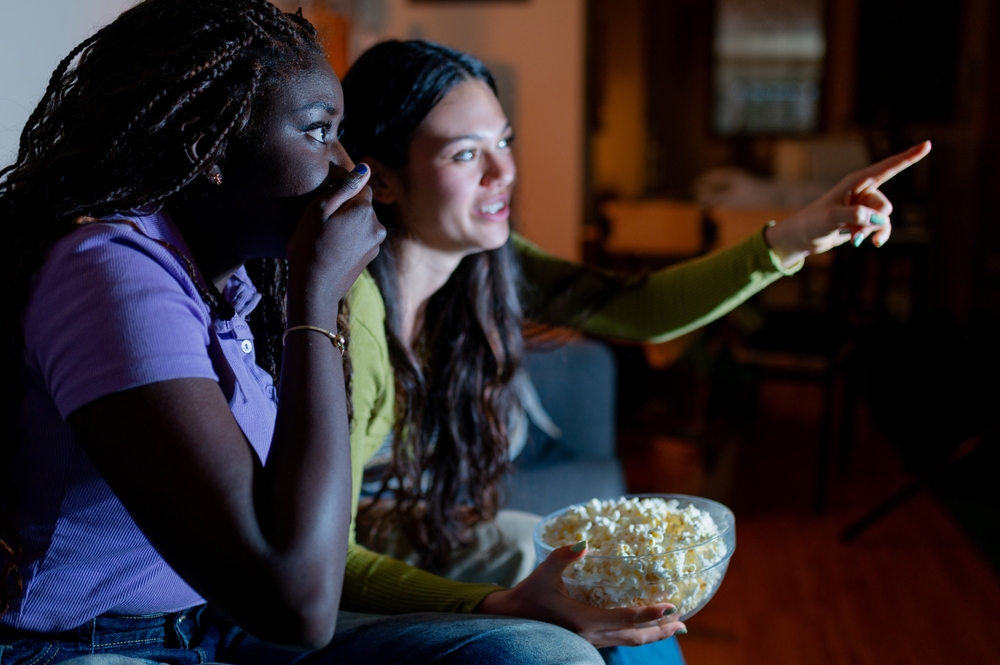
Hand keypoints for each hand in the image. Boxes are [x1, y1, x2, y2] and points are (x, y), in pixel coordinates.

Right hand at [286, 163, 385, 322]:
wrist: (314, 288)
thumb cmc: (310, 246)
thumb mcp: (319, 209)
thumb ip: (344, 186)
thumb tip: (365, 168)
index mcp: (365, 211)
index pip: (360, 188)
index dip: (342, 195)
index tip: (326, 208)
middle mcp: (377, 226)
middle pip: (362, 206)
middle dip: (346, 210)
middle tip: (323, 225)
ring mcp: (376, 244)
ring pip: (362, 223)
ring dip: (348, 226)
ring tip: (327, 239)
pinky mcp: (370, 258)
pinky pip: (361, 239)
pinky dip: (350, 240)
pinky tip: (333, 250)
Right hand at [476, 543, 686, 647]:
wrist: (509, 620)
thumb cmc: (527, 595)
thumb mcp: (543, 573)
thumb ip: (562, 557)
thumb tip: (583, 541)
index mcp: (585, 621)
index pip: (627, 619)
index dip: (651, 614)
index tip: (672, 606)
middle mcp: (592, 635)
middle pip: (635, 636)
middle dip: (661, 630)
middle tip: (683, 624)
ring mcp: (590, 640)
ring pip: (628, 641)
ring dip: (652, 635)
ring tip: (672, 628)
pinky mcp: (586, 639)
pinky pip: (619, 639)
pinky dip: (635, 634)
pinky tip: (640, 627)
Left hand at [764, 141, 931, 266]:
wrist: (802, 237)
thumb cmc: (813, 222)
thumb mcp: (832, 218)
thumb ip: (856, 215)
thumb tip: (878, 219)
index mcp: (856, 181)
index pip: (888, 167)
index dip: (909, 156)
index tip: (927, 144)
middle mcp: (863, 191)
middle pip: (884, 205)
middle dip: (873, 221)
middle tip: (851, 229)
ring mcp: (864, 206)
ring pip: (884, 218)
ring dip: (872, 231)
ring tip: (853, 238)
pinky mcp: (863, 220)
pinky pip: (881, 227)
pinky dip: (876, 236)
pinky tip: (868, 244)